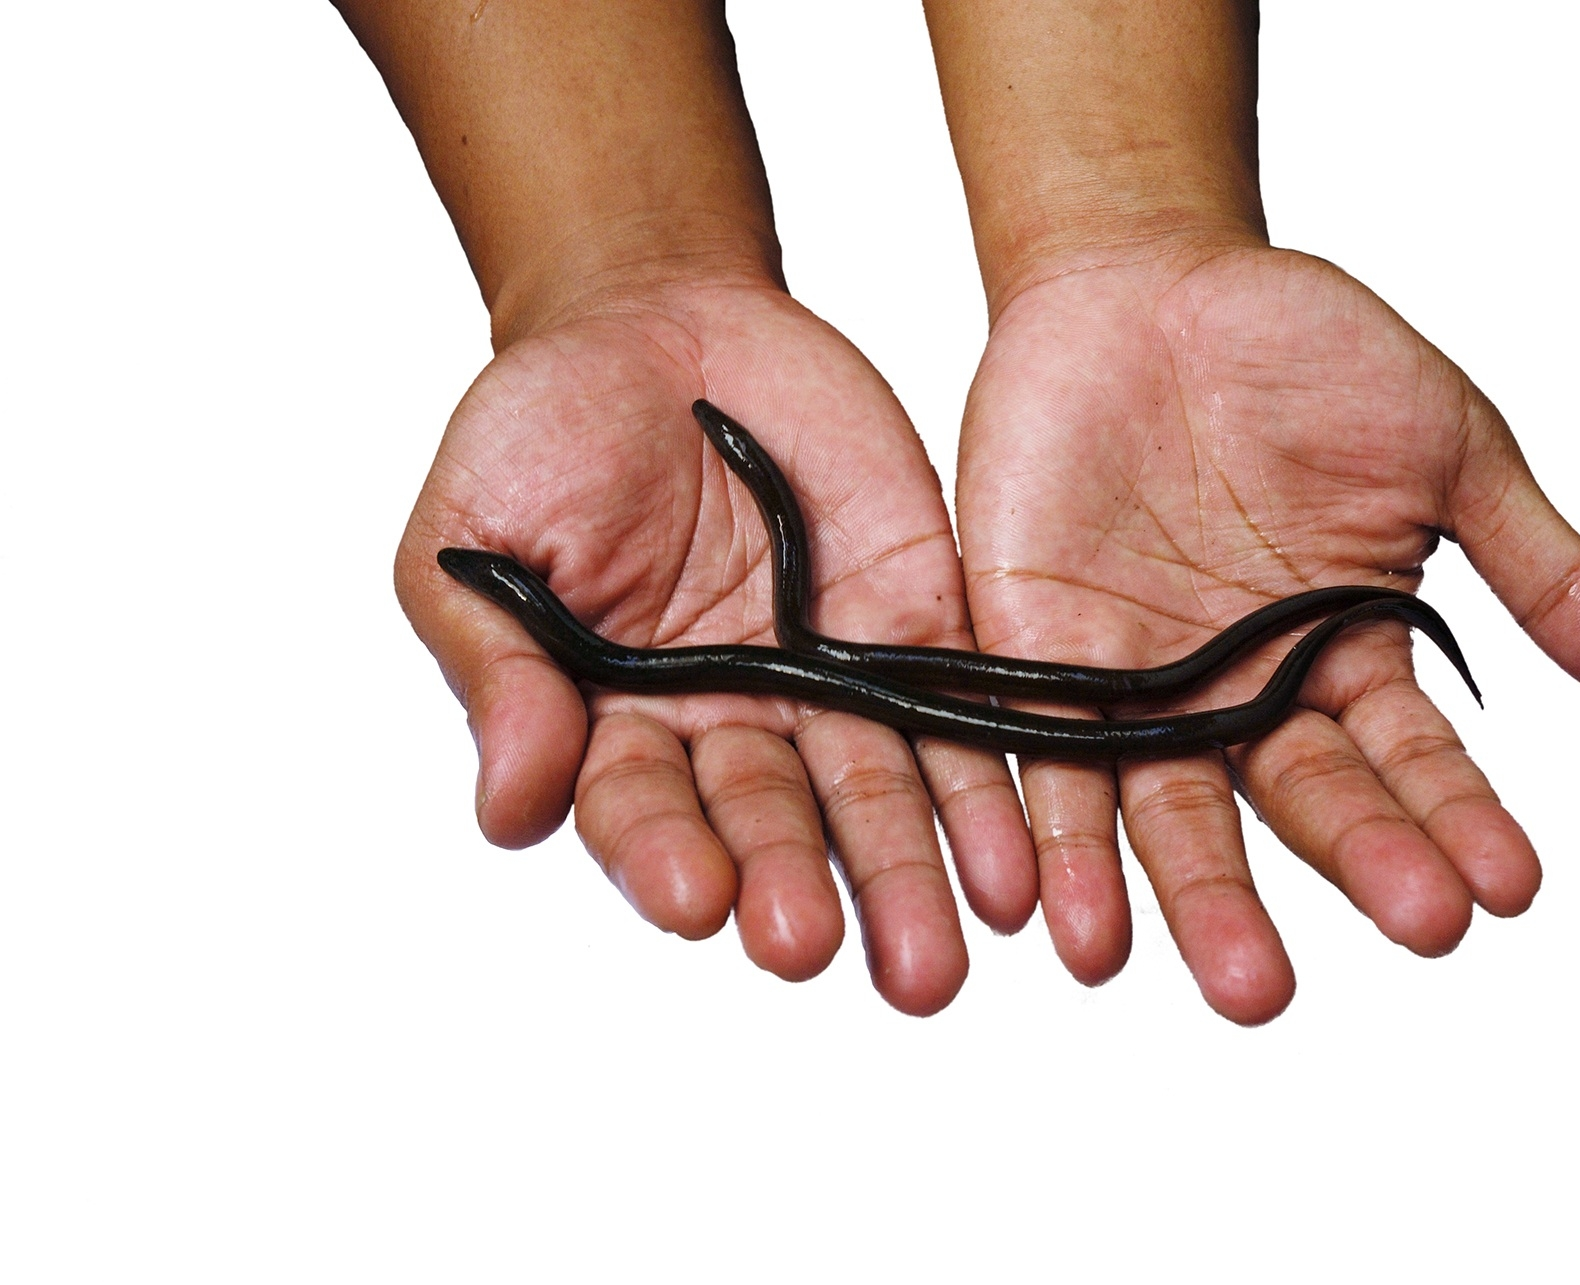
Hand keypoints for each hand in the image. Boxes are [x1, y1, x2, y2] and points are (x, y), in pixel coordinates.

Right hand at [396, 278, 1031, 1013]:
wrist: (662, 324)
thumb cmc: (547, 428)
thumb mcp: (479, 532)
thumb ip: (497, 665)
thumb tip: (509, 805)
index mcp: (615, 721)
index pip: (640, 810)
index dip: (662, 854)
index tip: (695, 897)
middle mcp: (728, 726)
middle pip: (768, 824)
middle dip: (793, 886)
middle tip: (813, 947)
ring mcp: (826, 684)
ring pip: (875, 796)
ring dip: (904, 878)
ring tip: (935, 961)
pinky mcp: (914, 630)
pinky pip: (958, 717)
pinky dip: (986, 792)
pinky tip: (1015, 866)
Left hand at [955, 243, 1579, 1022]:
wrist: (1148, 277)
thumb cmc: (1302, 350)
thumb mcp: (1444, 447)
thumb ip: (1534, 565)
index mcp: (1344, 654)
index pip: (1407, 761)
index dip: (1454, 822)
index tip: (1505, 887)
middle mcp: (1239, 691)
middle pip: (1289, 803)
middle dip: (1338, 870)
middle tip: (1388, 942)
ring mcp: (1131, 678)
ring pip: (1157, 806)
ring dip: (1180, 893)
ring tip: (1211, 977)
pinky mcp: (1026, 647)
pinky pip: (1029, 749)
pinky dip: (1042, 829)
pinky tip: (1055, 911)